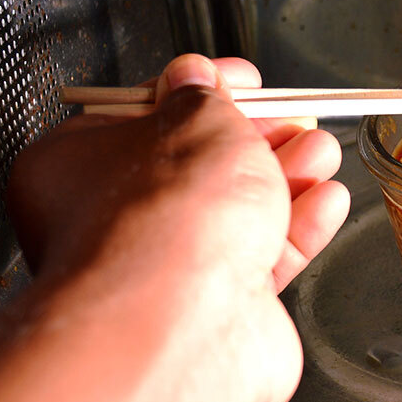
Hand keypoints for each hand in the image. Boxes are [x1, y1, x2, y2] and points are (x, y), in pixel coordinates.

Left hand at [5, 54, 349, 401]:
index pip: (142, 117)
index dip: (200, 92)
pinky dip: (299, 229)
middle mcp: (114, 225)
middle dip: (257, 139)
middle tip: (294, 118)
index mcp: (76, 168)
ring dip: (287, 178)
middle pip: (197, 168)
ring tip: (321, 152)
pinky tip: (325, 201)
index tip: (243, 80)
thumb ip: (206, 96)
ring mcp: (167, 273)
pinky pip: (264, 260)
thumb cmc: (164, 221)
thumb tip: (197, 79)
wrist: (184, 322)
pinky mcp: (219, 310)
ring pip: (237, 215)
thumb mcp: (197, 119)